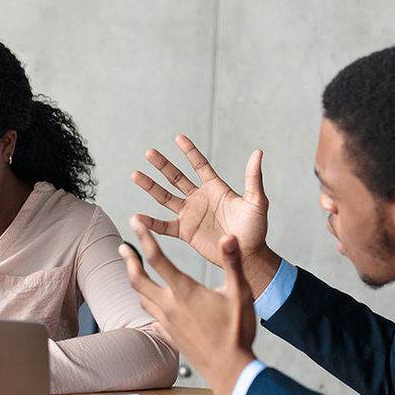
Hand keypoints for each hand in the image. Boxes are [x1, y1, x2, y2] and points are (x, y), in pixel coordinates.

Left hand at [121, 218, 257, 394]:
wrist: (230, 370)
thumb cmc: (237, 332)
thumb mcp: (240, 293)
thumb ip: (233, 263)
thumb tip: (228, 237)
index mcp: (184, 291)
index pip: (158, 258)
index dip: (144, 237)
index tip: (135, 221)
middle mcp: (170, 306)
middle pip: (138, 280)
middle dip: (129, 261)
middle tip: (122, 247)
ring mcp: (168, 323)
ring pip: (143, 299)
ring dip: (137, 284)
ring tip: (136, 273)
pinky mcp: (170, 337)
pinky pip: (153, 320)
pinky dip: (151, 310)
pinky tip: (155, 311)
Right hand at [132, 135, 280, 292]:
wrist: (247, 255)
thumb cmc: (256, 229)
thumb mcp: (257, 201)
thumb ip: (253, 178)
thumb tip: (258, 153)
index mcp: (215, 188)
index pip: (199, 165)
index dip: (190, 152)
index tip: (178, 138)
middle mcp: (199, 198)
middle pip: (176, 178)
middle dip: (163, 165)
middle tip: (149, 152)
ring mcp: (190, 214)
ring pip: (165, 197)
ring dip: (150, 186)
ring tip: (136, 174)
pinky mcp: (184, 232)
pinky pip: (164, 226)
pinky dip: (150, 223)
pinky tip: (137, 217)